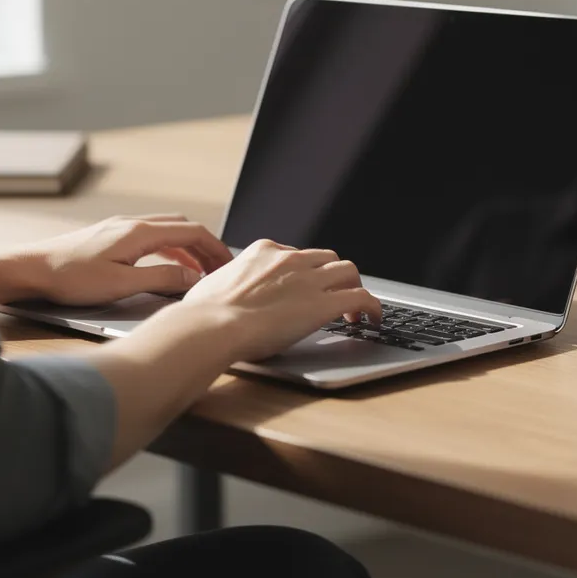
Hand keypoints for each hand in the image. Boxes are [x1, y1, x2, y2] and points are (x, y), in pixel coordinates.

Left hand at [16, 215, 235, 305]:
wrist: (30, 269)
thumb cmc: (70, 278)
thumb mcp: (121, 284)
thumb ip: (161, 280)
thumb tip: (193, 279)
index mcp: (139, 232)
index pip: (192, 231)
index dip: (216, 248)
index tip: (230, 265)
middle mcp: (132, 224)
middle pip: (182, 227)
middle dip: (206, 246)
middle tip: (221, 268)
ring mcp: (119, 228)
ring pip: (166, 230)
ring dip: (187, 248)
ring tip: (199, 271)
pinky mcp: (109, 237)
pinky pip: (150, 237)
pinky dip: (168, 249)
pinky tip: (166, 267)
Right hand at [174, 239, 381, 361]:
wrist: (212, 326)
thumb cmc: (203, 314)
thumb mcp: (210, 286)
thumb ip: (224, 285)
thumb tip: (214, 294)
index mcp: (262, 251)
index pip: (295, 254)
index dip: (304, 272)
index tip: (303, 286)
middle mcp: (290, 259)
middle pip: (326, 257)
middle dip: (332, 275)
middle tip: (332, 295)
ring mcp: (309, 279)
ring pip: (349, 270)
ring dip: (354, 287)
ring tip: (353, 309)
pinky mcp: (324, 304)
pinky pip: (363, 297)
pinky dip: (373, 307)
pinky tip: (373, 320)